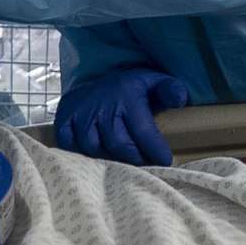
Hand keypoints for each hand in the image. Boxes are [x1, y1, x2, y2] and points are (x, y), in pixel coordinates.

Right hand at [55, 68, 190, 165]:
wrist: (96, 79)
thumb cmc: (131, 88)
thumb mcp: (154, 82)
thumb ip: (171, 90)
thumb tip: (181, 100)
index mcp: (126, 96)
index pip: (142, 130)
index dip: (155, 150)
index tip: (165, 162)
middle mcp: (102, 105)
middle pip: (119, 145)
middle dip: (135, 159)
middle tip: (146, 165)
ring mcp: (81, 113)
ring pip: (95, 149)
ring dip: (110, 160)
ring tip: (123, 164)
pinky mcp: (64, 120)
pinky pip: (71, 147)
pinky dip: (83, 156)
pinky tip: (97, 158)